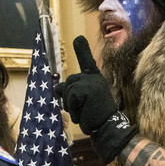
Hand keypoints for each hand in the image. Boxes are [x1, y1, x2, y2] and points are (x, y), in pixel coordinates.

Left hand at [55, 36, 136, 162]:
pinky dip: (74, 109)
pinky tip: (86, 113)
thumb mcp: (81, 101)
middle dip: (69, 99)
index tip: (77, 38)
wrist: (108, 126)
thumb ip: (71, 92)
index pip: (87, 62)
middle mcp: (94, 78)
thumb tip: (57, 88)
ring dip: (71, 106)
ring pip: (67, 92)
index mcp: (95, 79)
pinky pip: (70, 98)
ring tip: (85, 111)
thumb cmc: (95, 116)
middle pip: (68, 83)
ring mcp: (91, 82)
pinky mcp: (87, 90)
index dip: (82, 50)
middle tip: (84, 109)